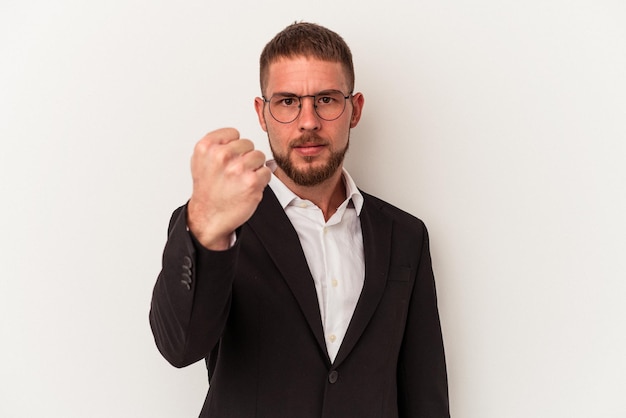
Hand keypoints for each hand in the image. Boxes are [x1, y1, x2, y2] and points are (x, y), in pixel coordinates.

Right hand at [187, 128, 270, 249]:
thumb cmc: (208, 190)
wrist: (210, 216)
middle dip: (245, 157)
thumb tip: (237, 137)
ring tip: (241, 180)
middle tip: (235, 173)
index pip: (234, 133)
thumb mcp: (201, 161)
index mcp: (207, 147)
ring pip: (259, 156)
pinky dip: (261, 180)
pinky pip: (266, 171)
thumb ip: (217, 145)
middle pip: (248, 144)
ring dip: (254, 168)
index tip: (228, 159)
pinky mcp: (252, 182)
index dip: (234, 147)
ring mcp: (237, 168)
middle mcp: (221, 155)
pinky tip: (248, 188)